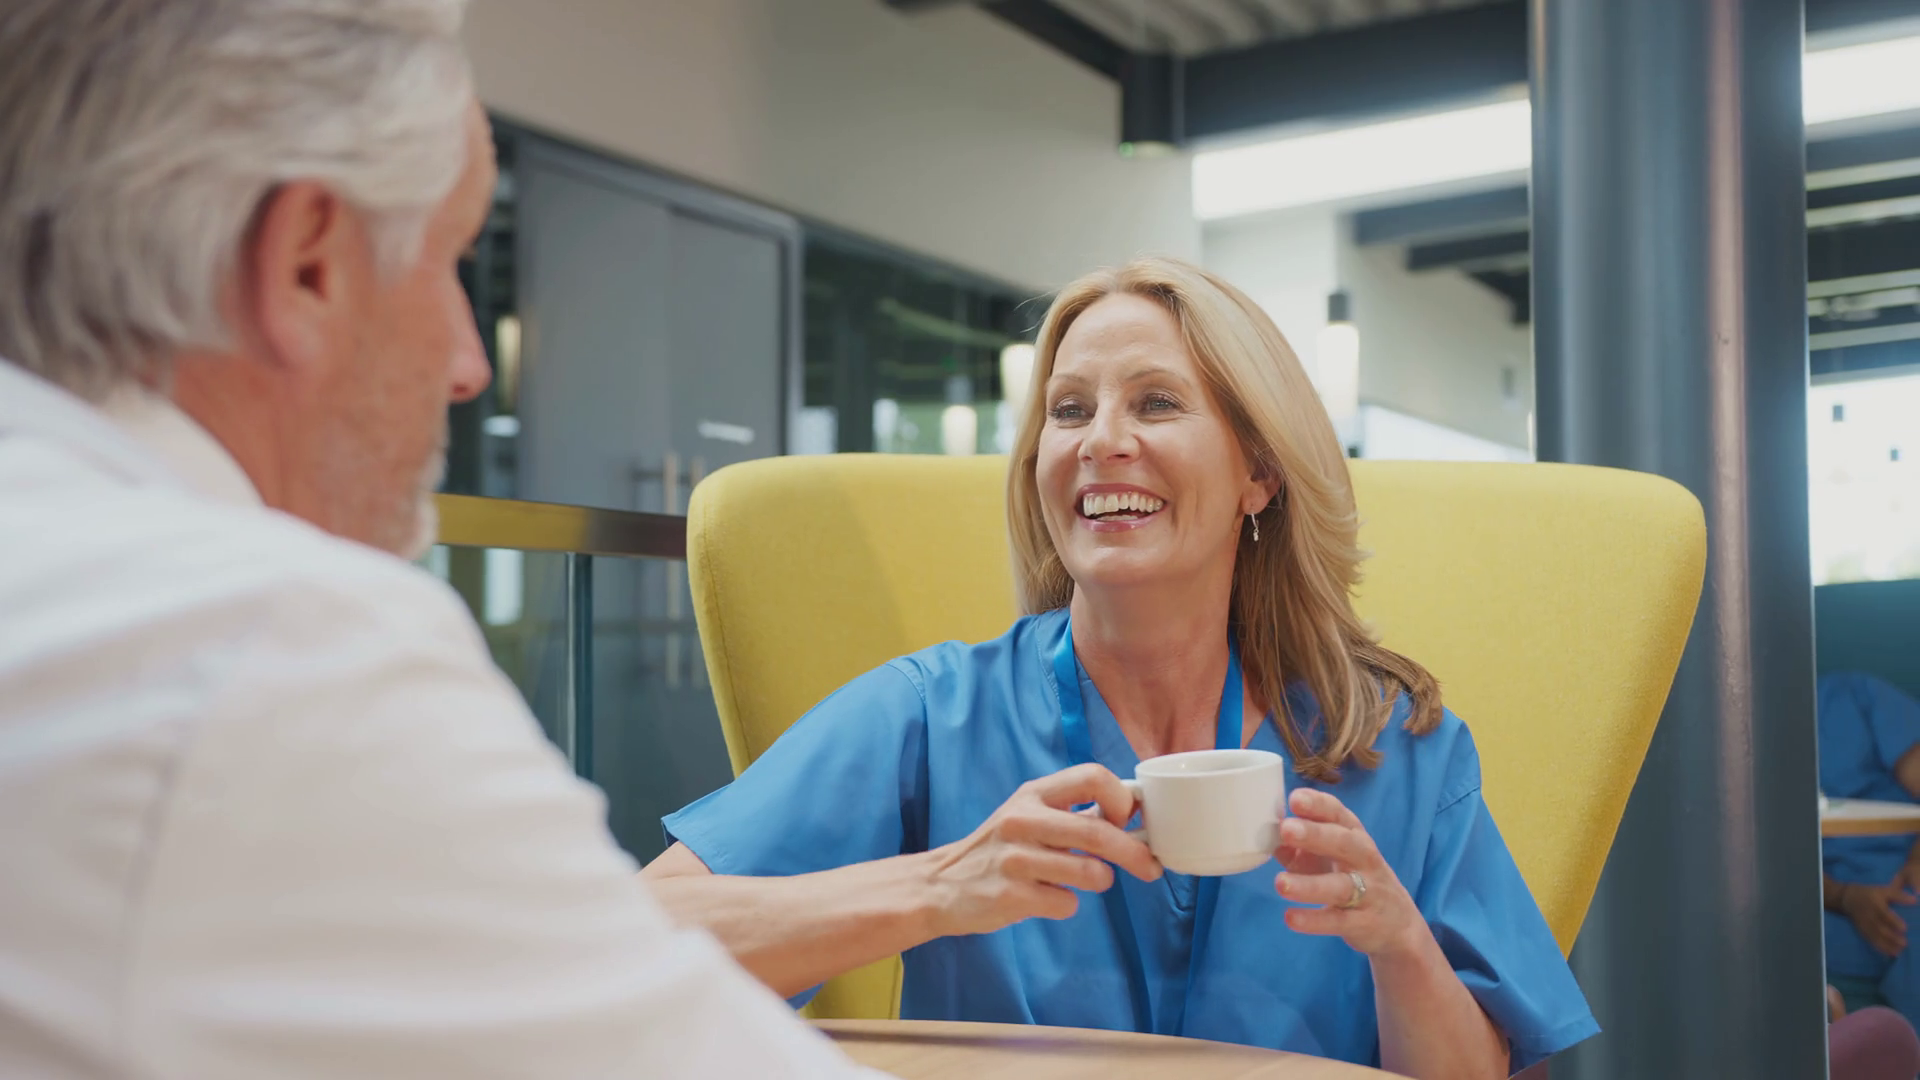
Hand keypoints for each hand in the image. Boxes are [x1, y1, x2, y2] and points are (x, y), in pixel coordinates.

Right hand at [923, 763, 1160, 937]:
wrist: (941, 885)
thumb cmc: (998, 850)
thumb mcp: (1029, 816)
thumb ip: (1075, 812)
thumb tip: (1133, 812)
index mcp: (1033, 793)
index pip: (1093, 776)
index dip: (1121, 798)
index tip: (1127, 819)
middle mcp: (1022, 820)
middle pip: (1098, 831)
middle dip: (1134, 853)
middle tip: (1150, 868)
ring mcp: (1015, 858)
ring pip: (1090, 873)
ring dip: (1099, 881)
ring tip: (1082, 881)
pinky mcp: (1011, 895)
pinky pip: (1066, 904)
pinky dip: (1066, 905)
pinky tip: (1045, 898)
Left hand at [1274, 787, 1425, 959]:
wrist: (1398, 925)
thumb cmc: (1354, 879)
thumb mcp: (1329, 859)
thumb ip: (1298, 849)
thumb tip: (1267, 837)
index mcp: (1354, 836)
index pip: (1338, 814)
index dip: (1318, 805)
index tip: (1295, 798)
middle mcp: (1364, 859)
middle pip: (1343, 843)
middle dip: (1315, 834)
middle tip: (1286, 829)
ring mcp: (1368, 892)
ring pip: (1341, 886)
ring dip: (1309, 885)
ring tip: (1280, 883)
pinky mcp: (1363, 922)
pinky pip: (1338, 920)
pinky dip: (1315, 920)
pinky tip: (1291, 918)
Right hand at [1841, 876, 1916, 956]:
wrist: (1847, 898)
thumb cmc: (1870, 894)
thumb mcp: (1883, 890)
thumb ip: (1898, 895)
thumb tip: (1915, 901)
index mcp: (1874, 903)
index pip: (1884, 914)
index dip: (1893, 921)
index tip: (1904, 928)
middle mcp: (1868, 915)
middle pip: (1879, 927)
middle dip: (1891, 937)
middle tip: (1904, 943)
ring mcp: (1864, 924)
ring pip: (1875, 936)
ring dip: (1887, 945)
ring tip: (1898, 951)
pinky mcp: (1861, 930)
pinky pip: (1870, 940)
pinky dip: (1880, 947)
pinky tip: (1889, 953)